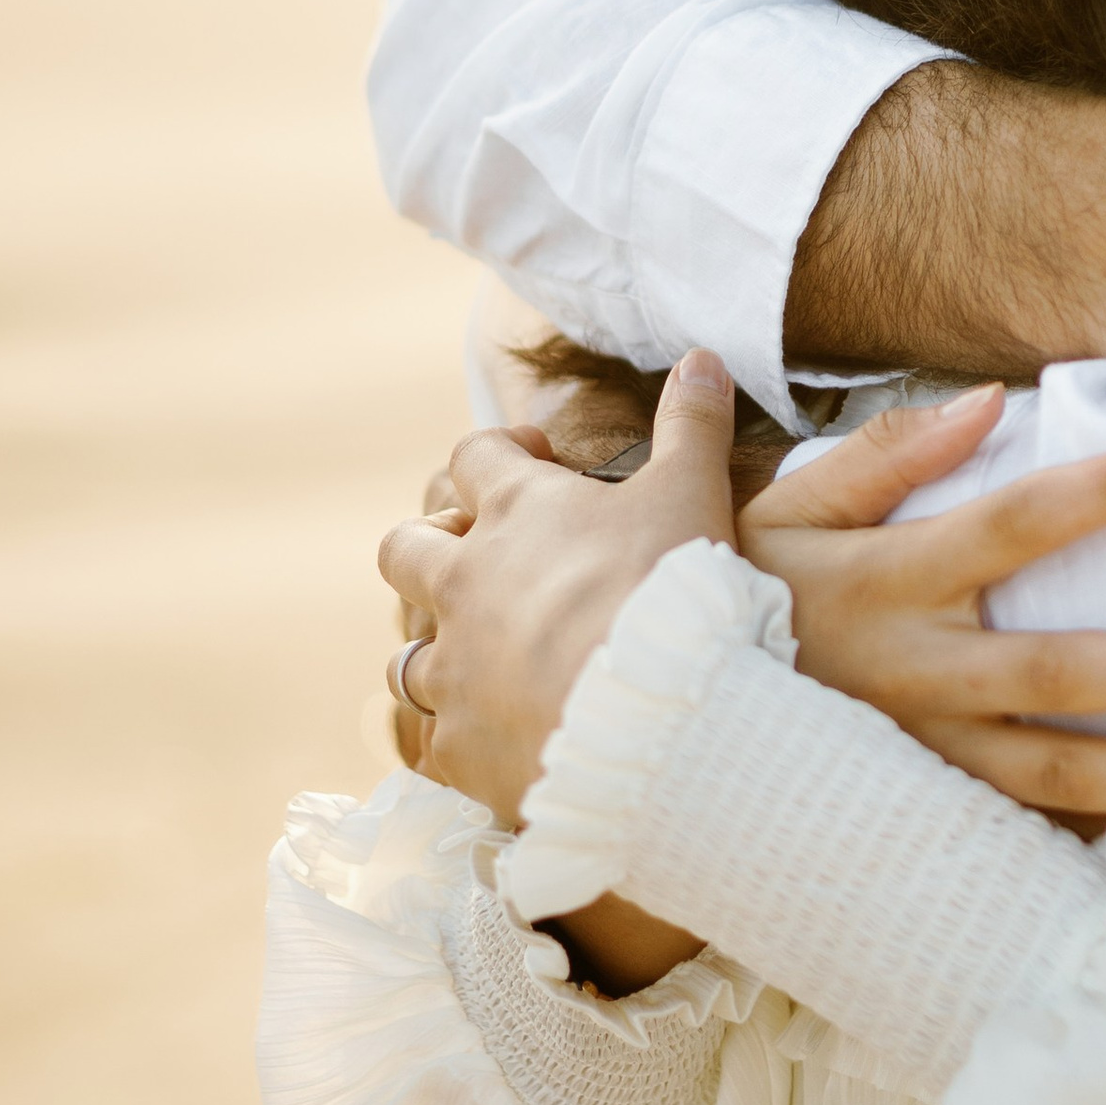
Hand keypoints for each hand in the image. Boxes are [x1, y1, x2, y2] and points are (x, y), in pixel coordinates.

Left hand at [379, 350, 739, 831]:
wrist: (655, 716)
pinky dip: (456, 736)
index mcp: (515, 513)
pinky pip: (430, 742)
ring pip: (406, 654)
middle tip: (484, 558)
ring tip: (483, 659)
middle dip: (429, 546)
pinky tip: (491, 739)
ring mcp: (453, 671)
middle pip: (403, 549)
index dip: (500, 448)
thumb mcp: (692, 490)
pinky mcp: (457, 747)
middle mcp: (464, 586)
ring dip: (439, 650)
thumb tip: (702, 357)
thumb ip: (692, 423)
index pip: (473, 456)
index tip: (538, 457)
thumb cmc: (671, 590)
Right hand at [739, 388, 1105, 822]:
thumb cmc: (740, 592)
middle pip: (1066, 673)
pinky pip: (1032, 839)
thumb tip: (990, 399)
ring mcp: (926, 761)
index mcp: (893, 580)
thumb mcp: (789, 507)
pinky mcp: (927, 820)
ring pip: (1066, 779)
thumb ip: (890, 453)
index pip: (1021, 521)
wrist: (655, 723)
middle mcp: (919, 675)